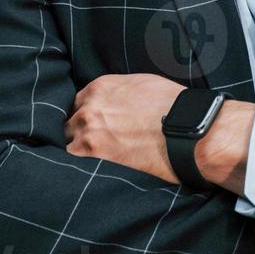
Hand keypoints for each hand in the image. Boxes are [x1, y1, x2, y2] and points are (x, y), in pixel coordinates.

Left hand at [65, 74, 184, 183]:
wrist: (186, 131)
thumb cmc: (173, 107)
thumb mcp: (144, 84)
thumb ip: (119, 91)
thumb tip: (116, 100)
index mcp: (101, 87)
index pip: (79, 102)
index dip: (85, 114)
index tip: (93, 125)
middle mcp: (90, 106)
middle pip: (70, 121)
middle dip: (78, 131)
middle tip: (93, 143)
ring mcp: (88, 130)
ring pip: (67, 140)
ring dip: (77, 148)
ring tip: (92, 160)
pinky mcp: (93, 154)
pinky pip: (71, 159)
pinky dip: (78, 164)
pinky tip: (89, 169)